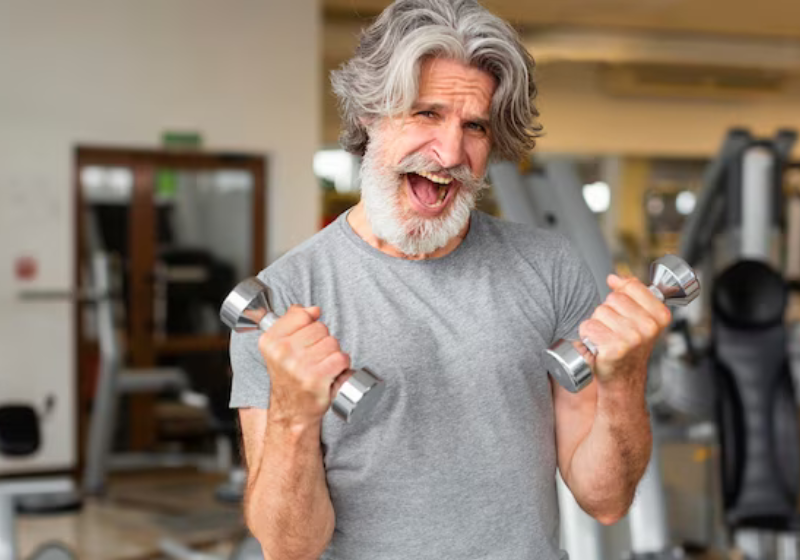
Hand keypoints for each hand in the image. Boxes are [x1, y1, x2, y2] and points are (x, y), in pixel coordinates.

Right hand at [257, 305, 351, 426]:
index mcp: (270, 341)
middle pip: (320, 328)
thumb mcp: (280, 346)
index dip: (310, 325)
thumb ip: (294, 321)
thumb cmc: (290, 376)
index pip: (302, 314)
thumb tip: (314, 309)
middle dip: (323, 341)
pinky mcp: (316, 379)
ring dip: (333, 353)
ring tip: (322, 366)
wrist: (292, 411)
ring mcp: (298, 366)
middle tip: (314, 357)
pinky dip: (342, 365)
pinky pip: (341, 358)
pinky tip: (331, 373)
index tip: (305, 339)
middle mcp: (282, 353)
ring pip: (332, 342)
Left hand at [578, 274, 671, 391]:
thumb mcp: (639, 317)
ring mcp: (632, 338)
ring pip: (599, 311)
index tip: (623, 310)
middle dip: (608, 311)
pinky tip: (598, 345)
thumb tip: (614, 278)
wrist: (624, 378)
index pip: (632, 286)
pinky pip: (588, 327)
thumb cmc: (629, 346)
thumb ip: (631, 293)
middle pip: (613, 298)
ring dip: (597, 324)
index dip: (621, 295)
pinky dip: (587, 335)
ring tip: (607, 337)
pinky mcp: (614, 348)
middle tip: (615, 329)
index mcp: (659, 316)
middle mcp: (648, 327)